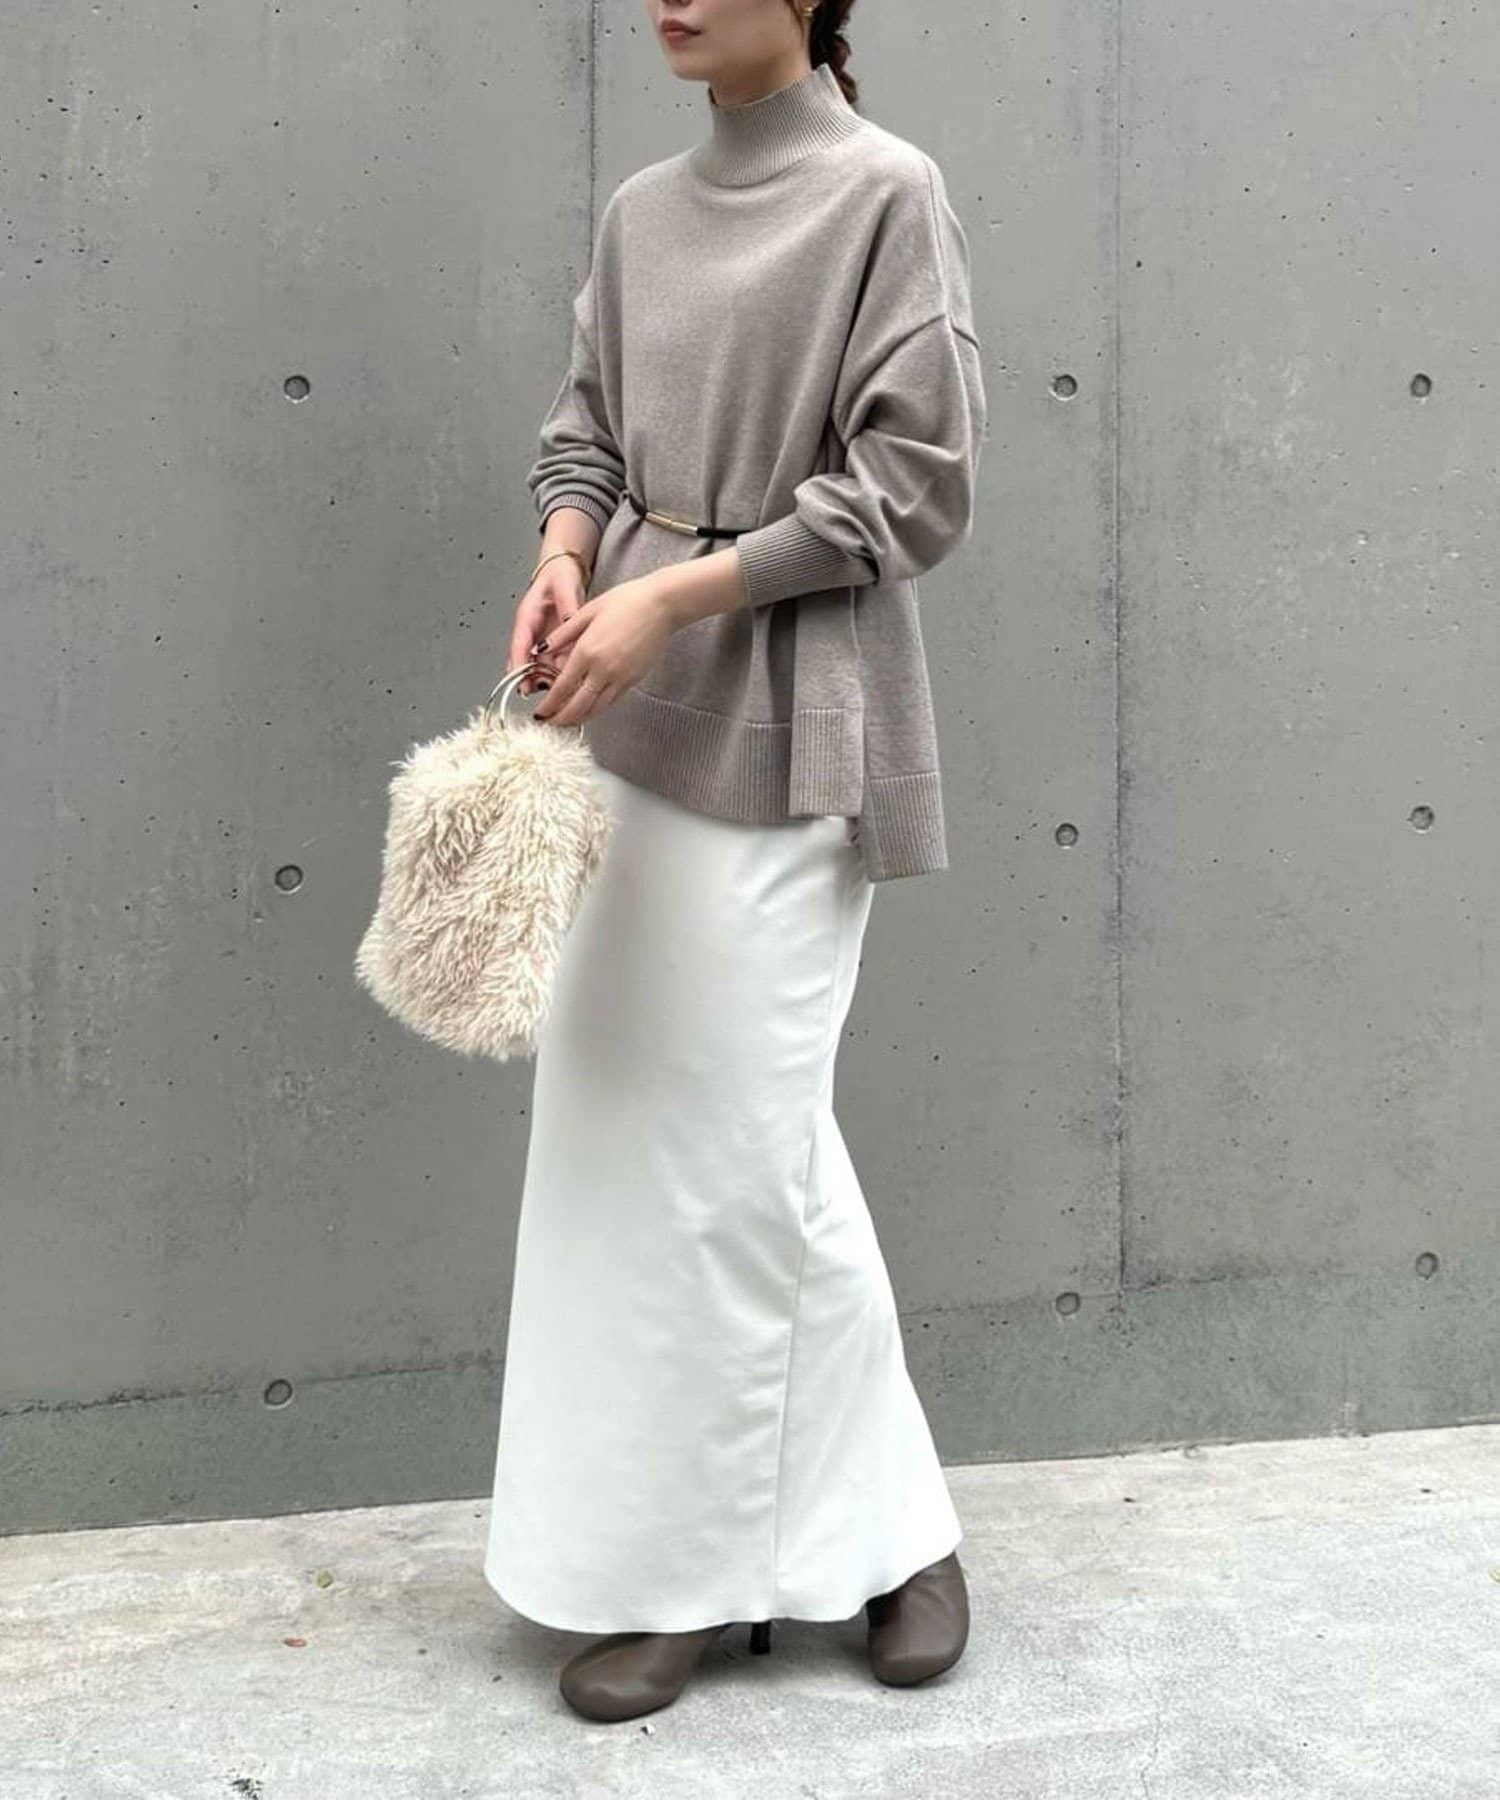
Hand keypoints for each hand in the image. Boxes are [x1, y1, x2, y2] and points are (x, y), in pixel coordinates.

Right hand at [507, 555, 588, 697]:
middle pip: (526, 662)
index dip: (518, 668)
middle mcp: (530, 632)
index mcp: (527, 618)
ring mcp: (540, 639)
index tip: (521, 685)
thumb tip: (570, 623)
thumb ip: (567, 607)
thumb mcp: (564, 587)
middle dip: (532, 680)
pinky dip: (558, 673)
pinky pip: (551, 663)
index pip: (519, 646)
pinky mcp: (551, 643)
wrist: (563, 572)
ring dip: (546, 679)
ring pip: (539, 666)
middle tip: (545, 694)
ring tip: (560, 690)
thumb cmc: (559, 577)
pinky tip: (568, 680)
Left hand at [531, 574, 675, 726]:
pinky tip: (588, 709)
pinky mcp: (634, 679)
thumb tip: (541, 649)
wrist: (662, 605)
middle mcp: (603, 670)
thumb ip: (562, 634)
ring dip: (579, 719)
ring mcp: (621, 677)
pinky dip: (597, 709)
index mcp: (587, 651)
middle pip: (578, 706)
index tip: (540, 712)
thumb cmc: (628, 601)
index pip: (562, 688)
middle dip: (561, 719)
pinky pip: (611, 701)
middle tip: (549, 723)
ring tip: (566, 722)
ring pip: (596, 709)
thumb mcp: (587, 611)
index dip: (548, 705)